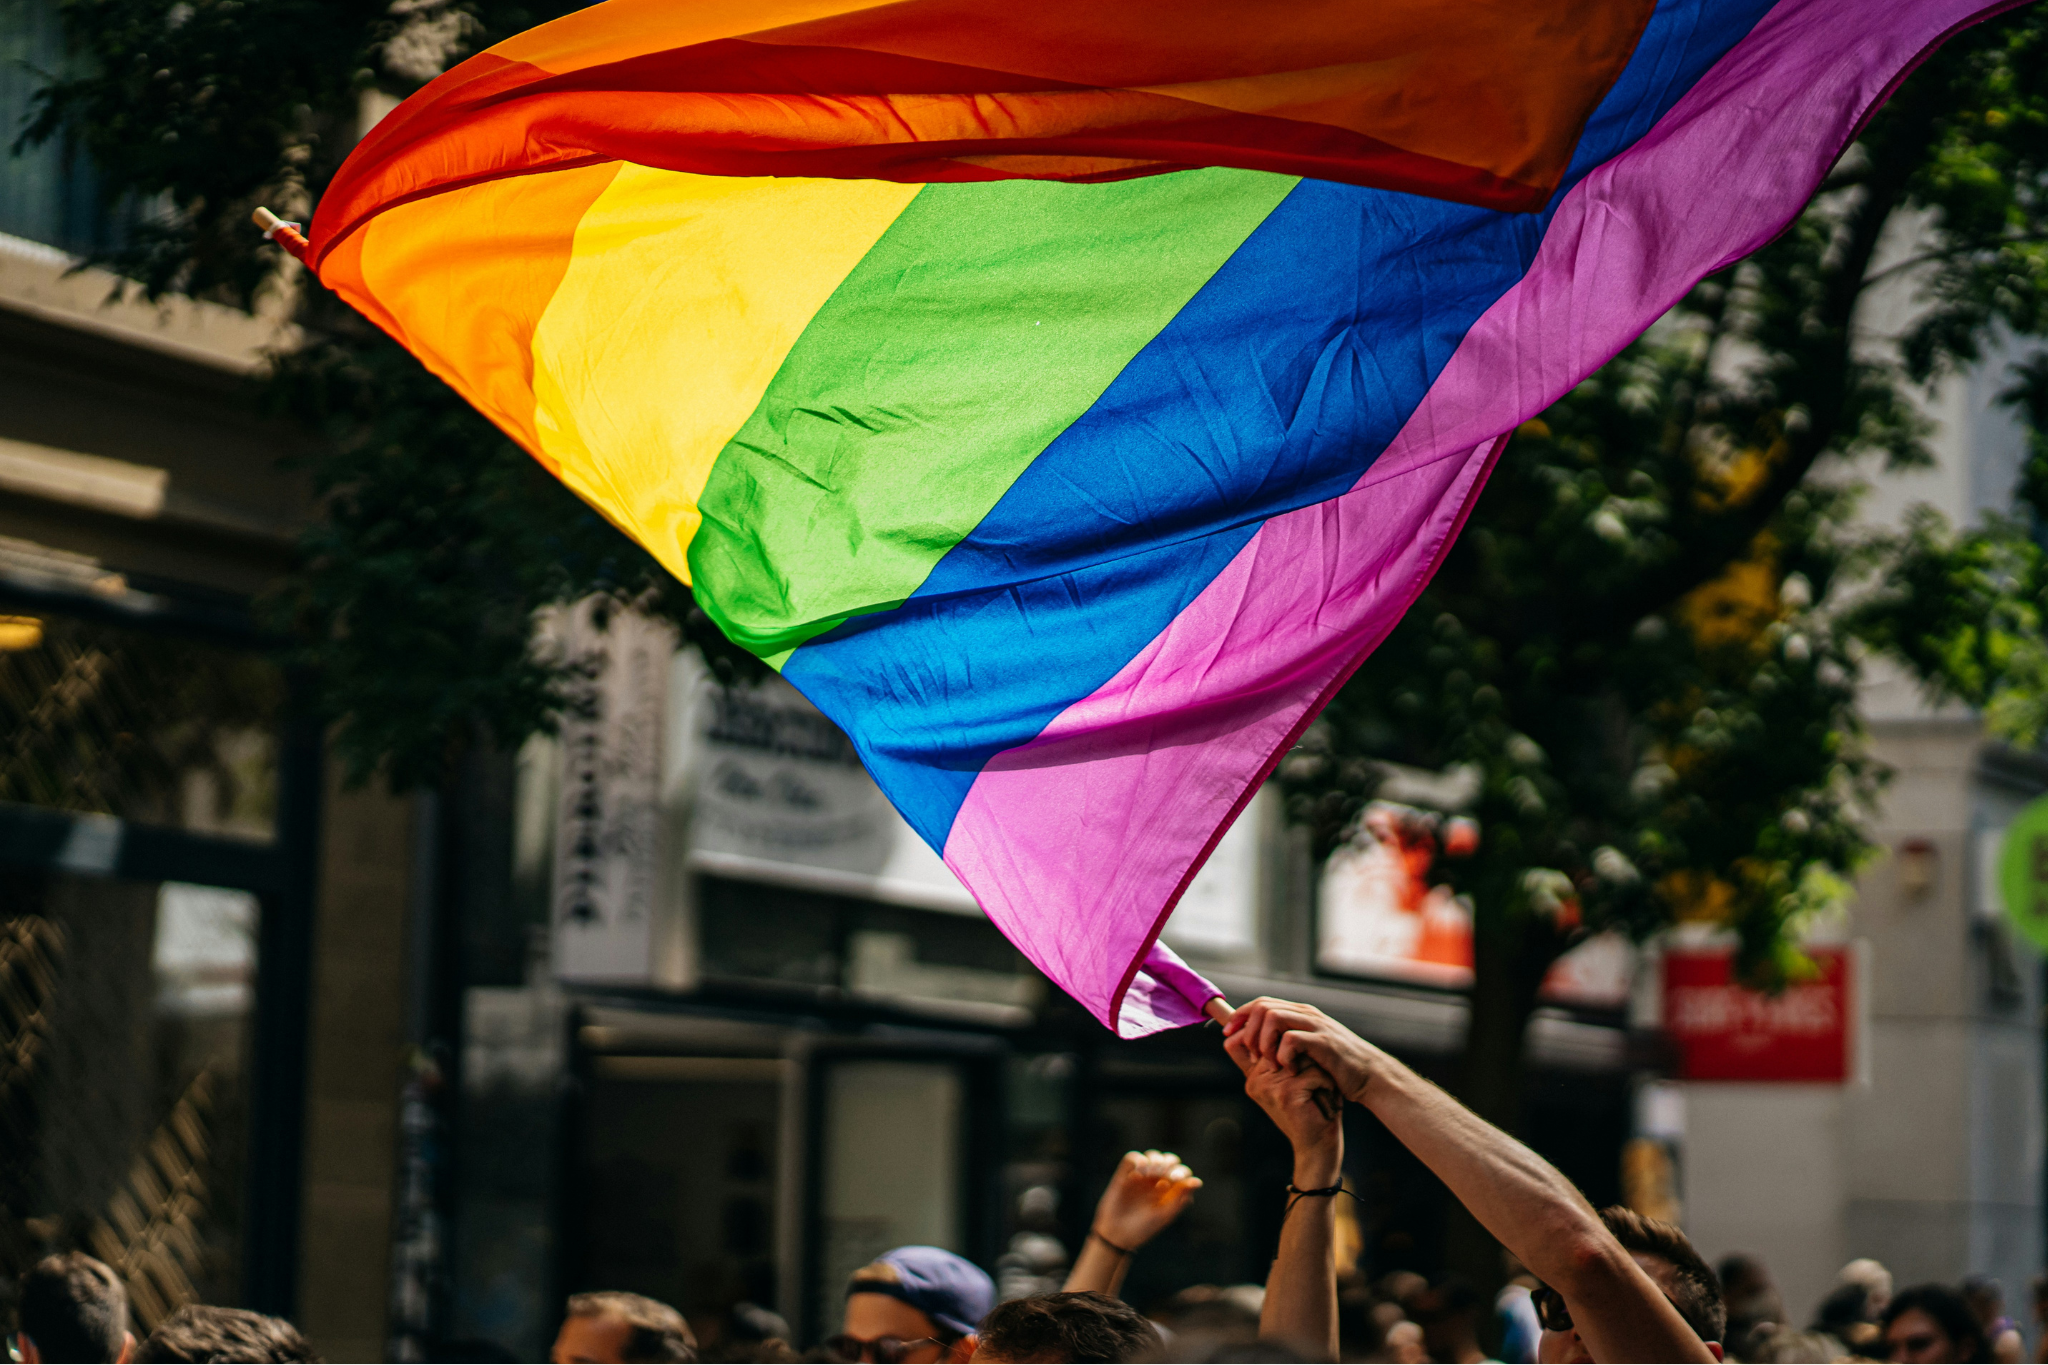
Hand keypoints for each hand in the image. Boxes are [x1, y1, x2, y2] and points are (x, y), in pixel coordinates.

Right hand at [1091, 1150, 1200, 1250]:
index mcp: (1170, 1191)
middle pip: (1168, 1160)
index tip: (1176, 1179)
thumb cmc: (1143, 1229)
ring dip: (1155, 1160)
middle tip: (1163, 1174)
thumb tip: (1198, 1182)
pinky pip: (1132, 1157)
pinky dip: (1138, 1160)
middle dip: (1169, 1163)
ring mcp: (1140, 1176)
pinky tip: (1140, 1172)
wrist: (1116, 1235)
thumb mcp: (1164, 1216)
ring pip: (1152, 1156)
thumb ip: (1180, 1199)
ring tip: (1152, 1172)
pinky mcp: (1124, 1174)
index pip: (1181, 1173)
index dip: (1181, 1172)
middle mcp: (1156, 1181)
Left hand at [1222, 997, 1383, 1101]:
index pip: (1261, 1003)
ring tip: (1268, 1062)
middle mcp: (1306, 1014)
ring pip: (1273, 1017)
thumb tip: (1253, 1044)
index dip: (1240, 1017)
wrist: (1369, 1076)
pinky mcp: (1324, 1042)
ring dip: (1263, 1042)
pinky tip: (1289, 1070)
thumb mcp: (1308, 1049)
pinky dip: (1283, 1056)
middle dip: (1248, 1030)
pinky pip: (1291, 1040)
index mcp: (1300, 1014)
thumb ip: (1285, 1041)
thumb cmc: (1336, 1066)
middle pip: (1263, 1007)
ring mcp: (1316, 1026)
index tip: (1228, 1034)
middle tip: (1250, 1054)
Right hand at [1224, 1030, 1342, 1183]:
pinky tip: (1323, 1097)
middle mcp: (1255, 1079)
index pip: (1243, 1040)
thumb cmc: (1310, 1106)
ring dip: (1317, 1069)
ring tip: (1318, 1090)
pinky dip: (1325, 1082)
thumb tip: (1279, 1023)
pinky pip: (1312, 1072)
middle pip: (1281, 1041)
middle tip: (1312, 1080)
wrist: (1317, 1144)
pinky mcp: (1285, 1094)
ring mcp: (1268, 1086)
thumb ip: (1279, 1056)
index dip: (1259, 1031)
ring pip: (1300, 1054)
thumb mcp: (1291, 1079)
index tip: (1287, 1042)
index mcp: (1253, 1075)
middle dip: (1305, 1055)